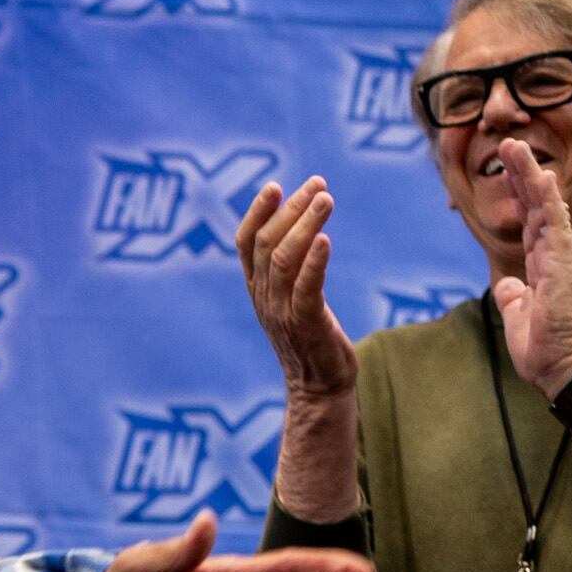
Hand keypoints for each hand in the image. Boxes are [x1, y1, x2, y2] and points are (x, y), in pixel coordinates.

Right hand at [235, 177, 356, 399]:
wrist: (318, 387)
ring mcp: (282, 312)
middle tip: (318, 184)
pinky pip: (306, 288)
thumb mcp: (291, 299)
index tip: (275, 186)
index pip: (245, 243)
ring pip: (284, 259)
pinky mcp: (307, 325)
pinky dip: (314, 262)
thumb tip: (305, 229)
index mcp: (256, 289)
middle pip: (267, 243)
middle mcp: (263, 297)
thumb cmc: (311, 338)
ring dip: (305, 224)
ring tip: (326, 199)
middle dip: (291, 209)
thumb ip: (289, 269)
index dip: (257, 212)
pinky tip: (325, 239)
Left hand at [487, 136, 571, 395]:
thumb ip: (514, 296)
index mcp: (544, 265)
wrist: (563, 370)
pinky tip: (540, 178)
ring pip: (545, 207)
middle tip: (508, 143)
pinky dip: (547, 201)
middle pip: (537, 205)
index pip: (530, 220)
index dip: (518, 193)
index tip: (507, 168)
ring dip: (529, 176)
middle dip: (522, 173)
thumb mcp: (518, 317)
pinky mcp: (564, 265)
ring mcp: (562, 258)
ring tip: (514, 147)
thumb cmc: (545, 349)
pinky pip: (555, 226)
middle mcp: (556, 255)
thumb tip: (507, 283)